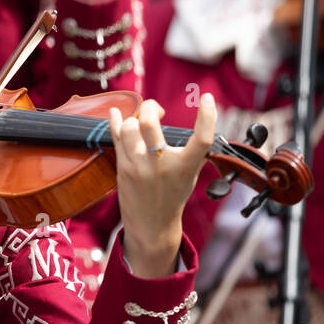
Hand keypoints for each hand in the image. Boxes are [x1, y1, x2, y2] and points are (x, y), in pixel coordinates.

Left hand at [110, 94, 215, 278]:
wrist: (151, 225)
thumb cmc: (173, 196)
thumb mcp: (189, 174)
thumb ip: (190, 151)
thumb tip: (197, 121)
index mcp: (186, 167)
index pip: (202, 138)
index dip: (207, 116)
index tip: (207, 98)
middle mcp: (162, 165)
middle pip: (149, 122)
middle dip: (151, 107)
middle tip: (157, 110)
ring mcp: (139, 166)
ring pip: (130, 126)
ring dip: (136, 119)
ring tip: (141, 125)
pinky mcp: (123, 168)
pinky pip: (116, 136)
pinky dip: (116, 121)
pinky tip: (116, 112)